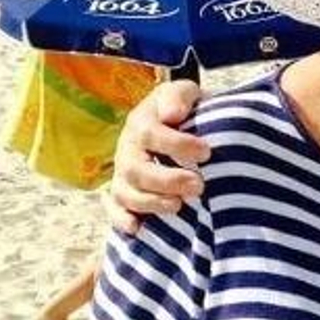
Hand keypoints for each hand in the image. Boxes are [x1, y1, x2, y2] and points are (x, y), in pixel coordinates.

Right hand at [103, 80, 208, 233]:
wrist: (174, 123)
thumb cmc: (183, 110)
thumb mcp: (183, 93)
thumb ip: (179, 97)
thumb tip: (173, 114)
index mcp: (141, 123)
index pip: (150, 134)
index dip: (176, 145)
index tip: (206, 152)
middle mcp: (128, 150)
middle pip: (136, 169)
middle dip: (167, 181)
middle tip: (198, 185)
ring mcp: (123, 174)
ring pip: (126, 193)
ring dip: (151, 202)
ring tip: (179, 205)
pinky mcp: (122, 194)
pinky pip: (113, 209)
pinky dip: (121, 219)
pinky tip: (137, 227)